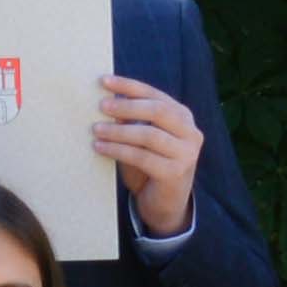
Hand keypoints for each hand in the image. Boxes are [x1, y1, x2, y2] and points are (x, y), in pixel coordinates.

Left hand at [93, 76, 202, 237]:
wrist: (165, 205)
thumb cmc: (150, 168)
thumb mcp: (142, 141)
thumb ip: (132, 122)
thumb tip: (108, 101)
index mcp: (183, 117)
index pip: (155, 95)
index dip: (129, 86)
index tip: (104, 81)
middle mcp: (190, 132)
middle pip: (157, 111)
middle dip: (126, 107)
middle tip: (101, 107)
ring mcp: (186, 153)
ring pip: (149, 134)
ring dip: (118, 131)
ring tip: (96, 129)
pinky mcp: (175, 173)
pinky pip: (142, 157)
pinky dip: (118, 150)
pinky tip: (100, 148)